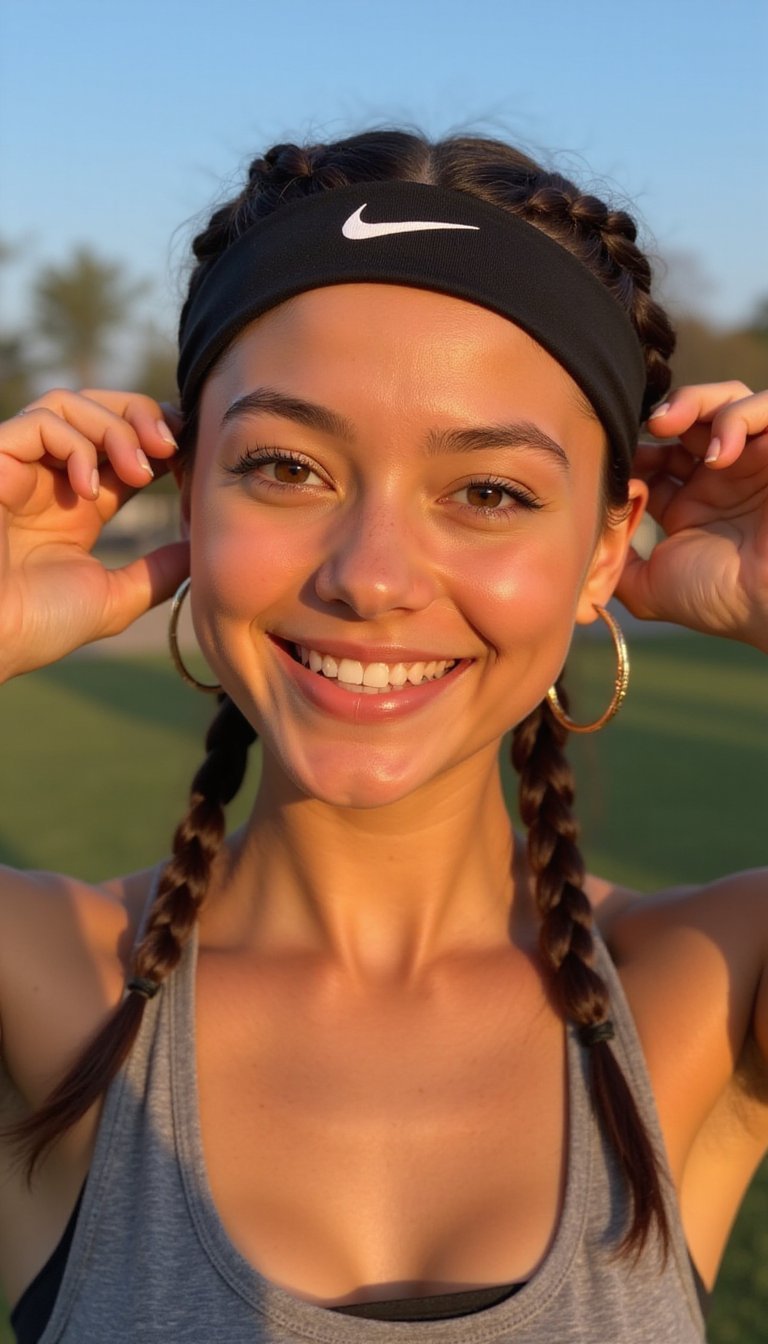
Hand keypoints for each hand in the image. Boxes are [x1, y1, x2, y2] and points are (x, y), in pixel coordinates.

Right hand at [0, 388, 189, 680]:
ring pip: (68, 404)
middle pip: (96, 408)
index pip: (122, 444)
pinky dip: (74, 443)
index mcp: (78, 504)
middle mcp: (48, 478)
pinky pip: (37, 421)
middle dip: (140, 414)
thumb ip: (157, 573)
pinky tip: (90, 488)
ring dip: (115, 426)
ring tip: (139, 470)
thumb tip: (202, 551)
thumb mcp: (115, 599)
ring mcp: (19, 467)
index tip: (188, 458)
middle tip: (172, 444)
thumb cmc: (37, 627)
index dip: (157, 438)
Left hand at [616, 382, 767, 651]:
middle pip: (690, 417)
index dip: (636, 449)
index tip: (619, 460)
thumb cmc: (719, 599)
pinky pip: (766, 405)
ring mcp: (755, 460)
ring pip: (727, 399)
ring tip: (672, 425)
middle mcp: (722, 477)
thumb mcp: (649, 589)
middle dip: (665, 414)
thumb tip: (583, 553)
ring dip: (697, 402)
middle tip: (649, 427)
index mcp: (690, 504)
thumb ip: (616, 568)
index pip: (657, 455)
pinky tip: (719, 454)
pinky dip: (738, 416)